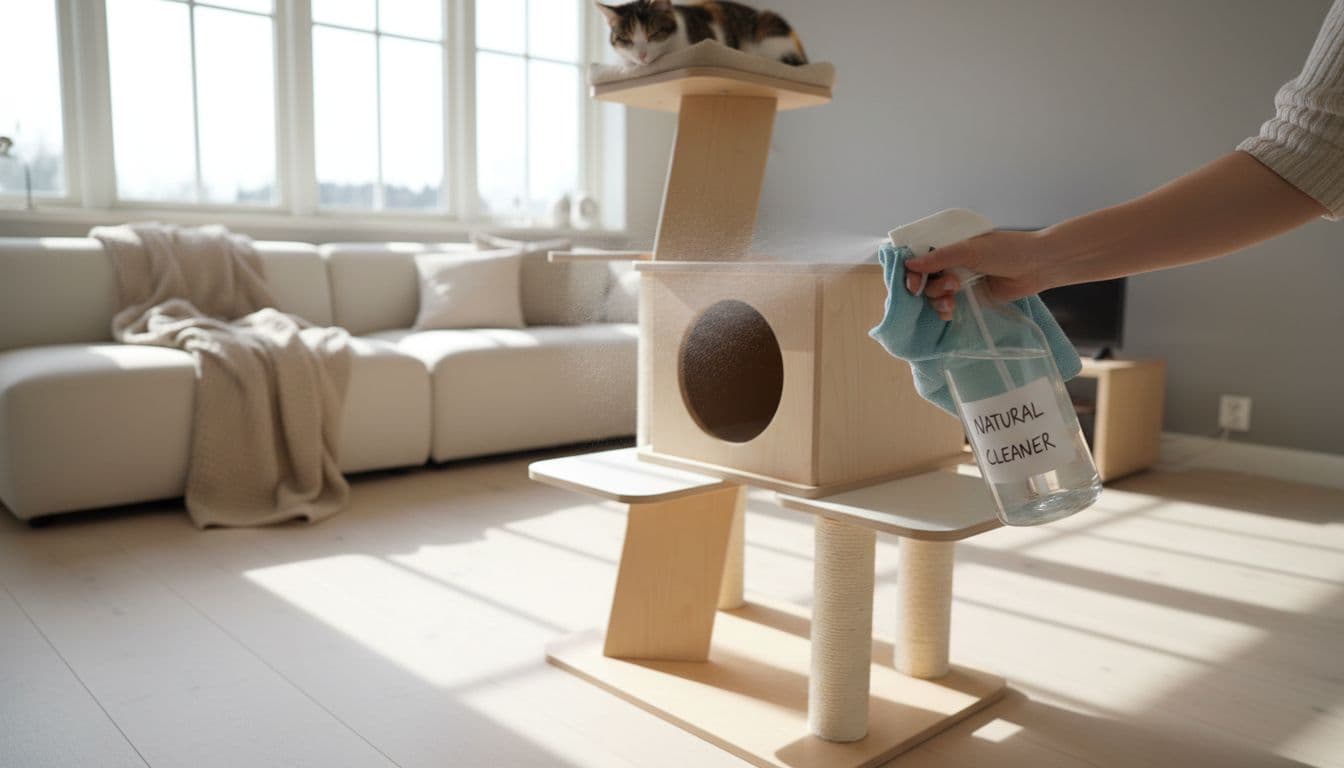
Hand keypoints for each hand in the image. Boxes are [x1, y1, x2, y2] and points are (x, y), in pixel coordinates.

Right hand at [902, 230, 1051, 320]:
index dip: (912, 271)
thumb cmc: (1007, 250)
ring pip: (933, 295)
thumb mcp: (970, 250)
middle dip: (930, 286)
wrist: (1038, 266)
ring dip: (938, 299)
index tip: (912, 283)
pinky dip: (944, 311)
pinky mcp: (969, 298)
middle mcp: (951, 263)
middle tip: (950, 286)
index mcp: (948, 245)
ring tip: (952, 299)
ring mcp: (959, 281)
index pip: (919, 257)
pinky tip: (951, 311)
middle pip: (923, 279)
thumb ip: (939, 258)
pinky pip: (947, 307)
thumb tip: (909, 264)